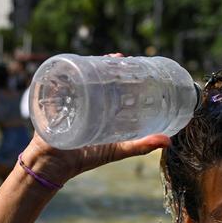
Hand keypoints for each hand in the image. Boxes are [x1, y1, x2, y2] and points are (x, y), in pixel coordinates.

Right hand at [16, 51, 170, 185]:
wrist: (53, 165)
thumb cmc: (84, 158)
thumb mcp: (117, 150)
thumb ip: (140, 146)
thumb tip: (168, 141)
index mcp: (100, 109)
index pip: (111, 84)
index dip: (120, 72)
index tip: (132, 61)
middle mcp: (85, 101)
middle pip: (96, 76)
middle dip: (107, 64)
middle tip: (120, 57)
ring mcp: (69, 99)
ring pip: (80, 76)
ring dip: (90, 63)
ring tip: (105, 59)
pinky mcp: (53, 101)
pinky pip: (59, 82)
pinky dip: (67, 71)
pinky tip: (77, 63)